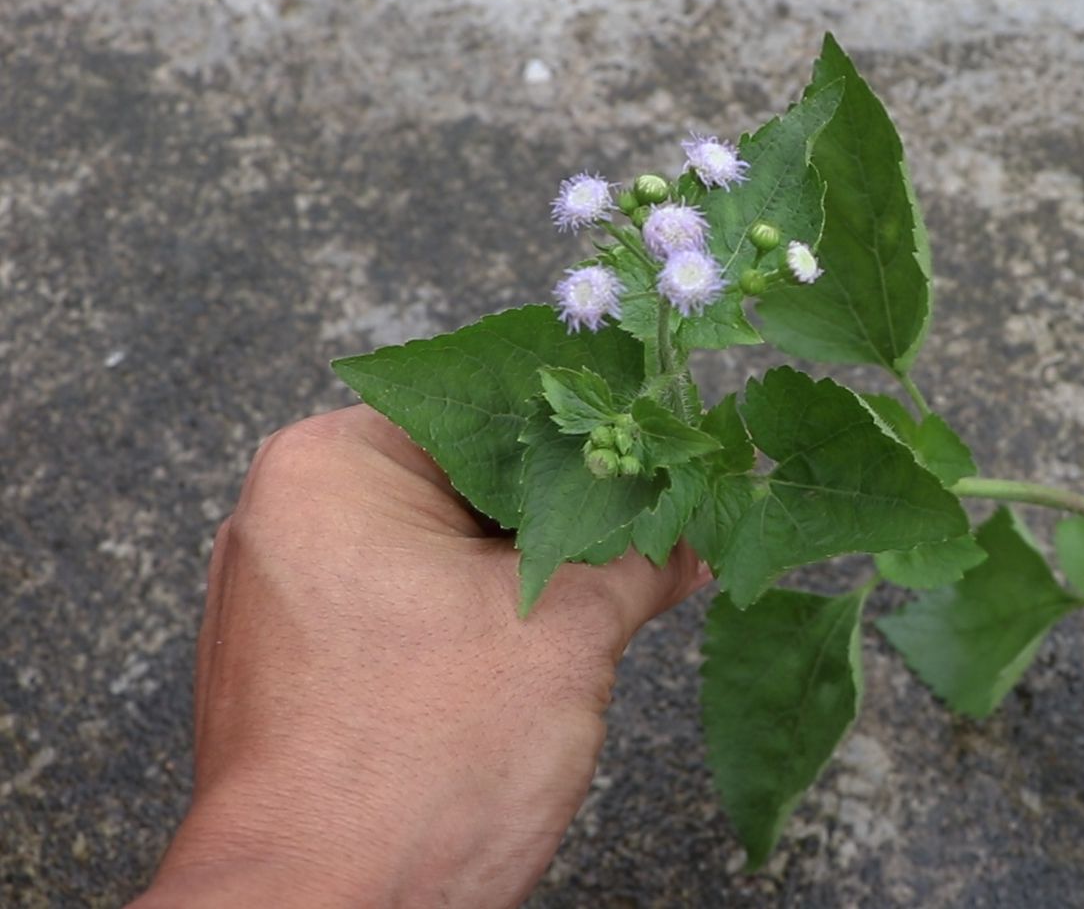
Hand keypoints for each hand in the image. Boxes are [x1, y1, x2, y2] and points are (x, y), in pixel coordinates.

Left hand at [131, 405, 707, 908]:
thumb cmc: (414, 772)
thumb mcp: (565, 634)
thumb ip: (640, 555)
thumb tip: (696, 522)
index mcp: (332, 469)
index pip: (492, 406)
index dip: (594, 427)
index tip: (671, 443)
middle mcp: (294, 516)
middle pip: (470, 477)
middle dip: (572, 509)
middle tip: (666, 521)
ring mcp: (294, 596)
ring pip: (450, 548)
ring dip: (537, 570)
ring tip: (626, 584)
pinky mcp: (310, 666)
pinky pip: (418, 608)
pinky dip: (490, 619)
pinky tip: (560, 645)